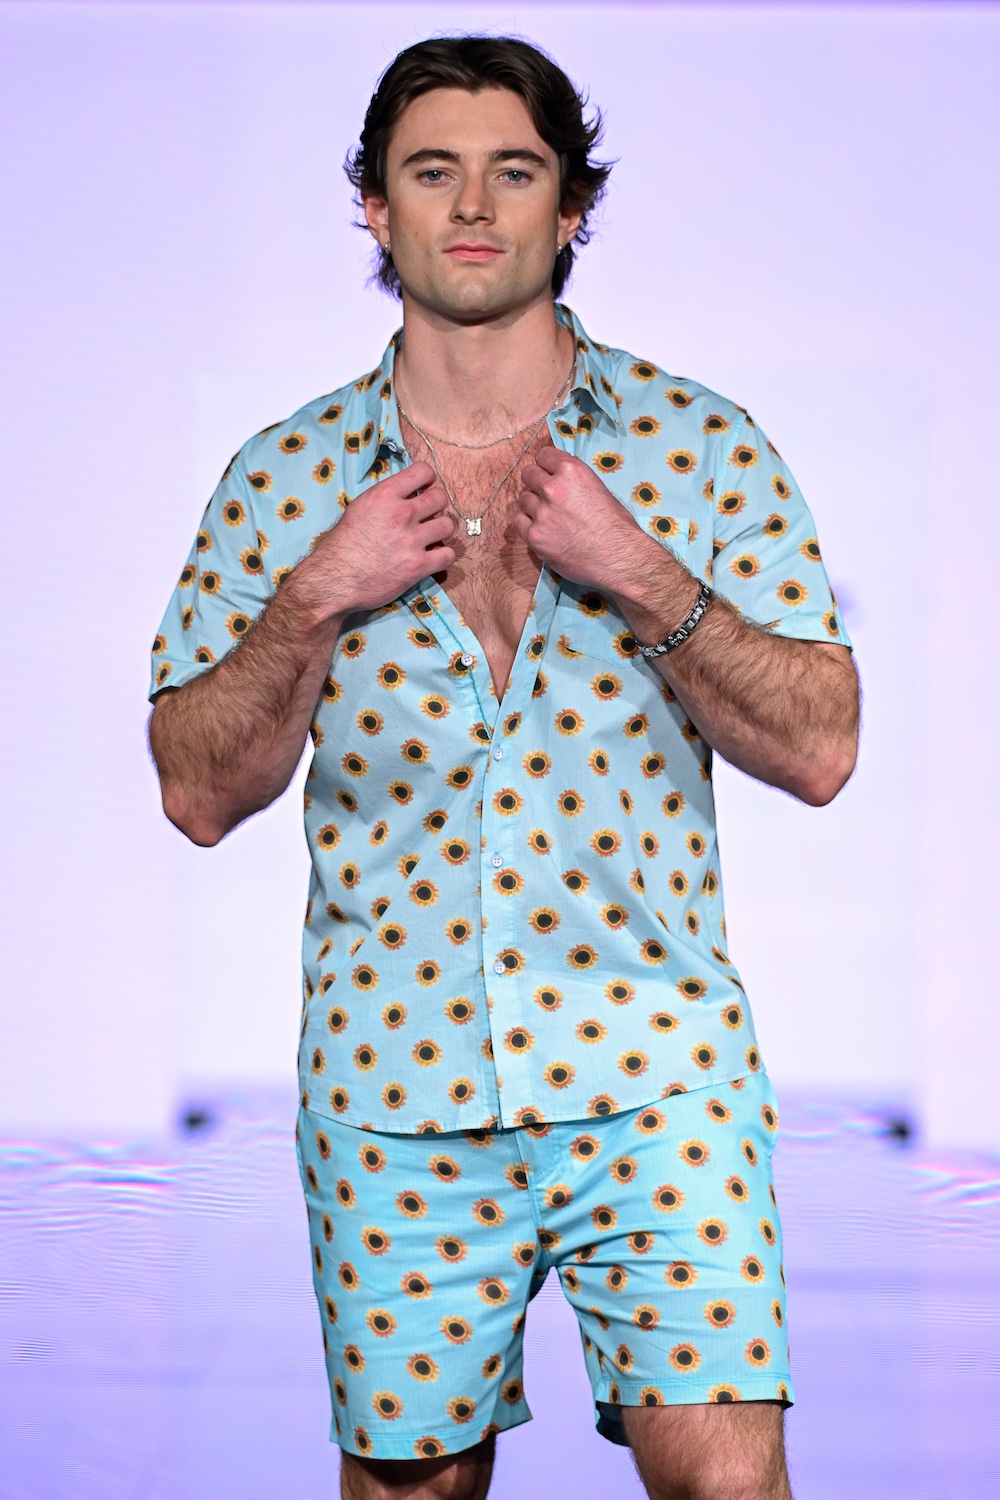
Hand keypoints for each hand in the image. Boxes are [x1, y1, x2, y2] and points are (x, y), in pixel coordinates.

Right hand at [288, 462, 456, 624]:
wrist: (334, 579)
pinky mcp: (419, 566)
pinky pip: (448, 555)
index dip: (427, 480)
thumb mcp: (358, 509)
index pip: (423, 471)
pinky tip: (434, 558)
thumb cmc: (340, 545)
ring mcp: (412, 540)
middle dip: (436, 506)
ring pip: (448, 525)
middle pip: (440, 498)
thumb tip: (403, 495)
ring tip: (431, 538)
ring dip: (441, 531)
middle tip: (428, 516)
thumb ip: (384, 499)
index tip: (424, 489)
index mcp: (384, 494)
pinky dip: (443, 556)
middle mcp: (402, 513)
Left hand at [513, 447, 656, 590]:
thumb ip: (576, 481)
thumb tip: (562, 478)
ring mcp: (541, 512)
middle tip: (546, 495)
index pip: (543, 455)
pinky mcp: (534, 536)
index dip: (546, 464)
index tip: (548, 472)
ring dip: (533, 504)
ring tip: (548, 516)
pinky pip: (519, 522)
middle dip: (536, 482)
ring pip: (523, 499)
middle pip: (528, 474)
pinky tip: (542, 529)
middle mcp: (553, 488)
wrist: (618, 557)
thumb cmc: (617, 526)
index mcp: (572, 471)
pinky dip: (528, 524)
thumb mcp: (601, 490)